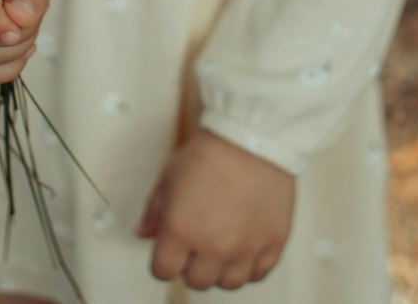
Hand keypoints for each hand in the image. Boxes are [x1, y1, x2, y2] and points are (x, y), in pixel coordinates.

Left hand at [136, 129, 294, 290]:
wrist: (252, 134)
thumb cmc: (211, 151)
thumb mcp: (170, 176)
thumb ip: (154, 211)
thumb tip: (144, 233)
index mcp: (181, 231)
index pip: (164, 271)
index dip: (166, 259)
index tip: (173, 248)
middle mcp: (213, 247)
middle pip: (196, 281)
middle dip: (193, 263)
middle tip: (200, 241)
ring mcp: (245, 248)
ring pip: (228, 283)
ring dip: (222, 268)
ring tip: (224, 245)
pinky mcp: (273, 242)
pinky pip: (259, 273)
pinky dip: (251, 265)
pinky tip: (246, 246)